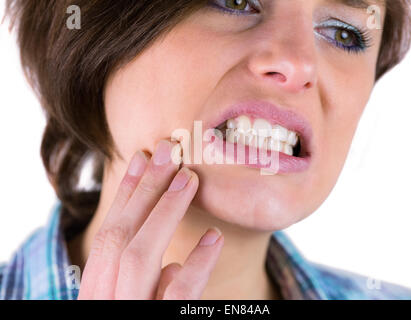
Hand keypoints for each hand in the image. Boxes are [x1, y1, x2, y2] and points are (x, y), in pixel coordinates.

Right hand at [77, 140, 223, 298]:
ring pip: (139, 256)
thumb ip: (147, 286)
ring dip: (164, 210)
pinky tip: (214, 236)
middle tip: (168, 150)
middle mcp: (106, 301)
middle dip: (143, 189)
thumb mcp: (136, 305)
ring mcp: (131, 311)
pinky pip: (178, 294)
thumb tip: (174, 266)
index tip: (141, 158)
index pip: (106, 238)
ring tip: (189, 177)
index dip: (124, 195)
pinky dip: (197, 264)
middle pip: (118, 237)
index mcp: (97, 295)